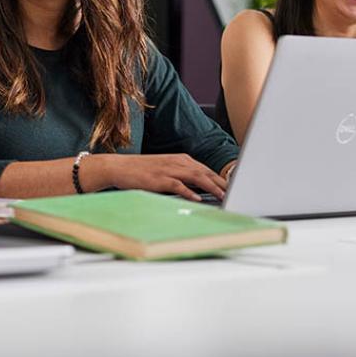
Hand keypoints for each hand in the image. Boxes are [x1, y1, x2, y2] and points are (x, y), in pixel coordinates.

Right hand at [98, 154, 227, 201]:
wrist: (119, 167)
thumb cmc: (142, 171)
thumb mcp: (165, 169)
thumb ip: (182, 176)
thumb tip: (199, 189)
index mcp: (180, 159)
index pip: (206, 169)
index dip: (221, 178)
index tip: (233, 187)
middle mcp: (177, 162)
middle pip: (205, 172)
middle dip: (222, 182)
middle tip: (236, 192)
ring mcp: (168, 169)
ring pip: (196, 177)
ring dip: (211, 187)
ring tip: (223, 195)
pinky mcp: (159, 178)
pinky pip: (177, 185)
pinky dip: (189, 191)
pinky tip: (197, 198)